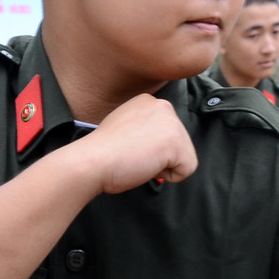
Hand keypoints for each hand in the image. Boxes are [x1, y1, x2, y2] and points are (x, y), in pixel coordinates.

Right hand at [78, 94, 197, 193]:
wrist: (92, 161)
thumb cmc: (102, 152)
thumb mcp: (126, 127)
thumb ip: (145, 128)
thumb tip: (159, 145)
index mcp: (149, 101)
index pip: (167, 133)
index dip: (151, 148)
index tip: (130, 148)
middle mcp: (163, 106)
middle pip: (180, 143)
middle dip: (160, 157)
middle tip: (134, 155)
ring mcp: (172, 123)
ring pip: (185, 156)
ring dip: (164, 166)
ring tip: (140, 159)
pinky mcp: (176, 142)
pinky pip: (187, 169)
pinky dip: (170, 177)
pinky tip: (148, 166)